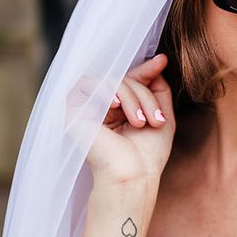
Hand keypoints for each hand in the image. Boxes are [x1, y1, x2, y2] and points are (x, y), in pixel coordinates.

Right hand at [69, 54, 176, 189]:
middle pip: (126, 79)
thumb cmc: (148, 155)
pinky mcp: (73, 111)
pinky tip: (115, 106)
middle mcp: (102, 108)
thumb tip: (158, 61)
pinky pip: (89, 83)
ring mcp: (88, 109)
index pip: (131, 80)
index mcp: (120, 111)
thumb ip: (159, 90)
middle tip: (156, 121)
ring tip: (140, 123)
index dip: (146, 69)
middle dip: (145, 95)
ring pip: (112, 80)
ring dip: (132, 97)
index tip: (162, 60)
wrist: (132, 176)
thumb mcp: (163, 116)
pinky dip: (106, 90)